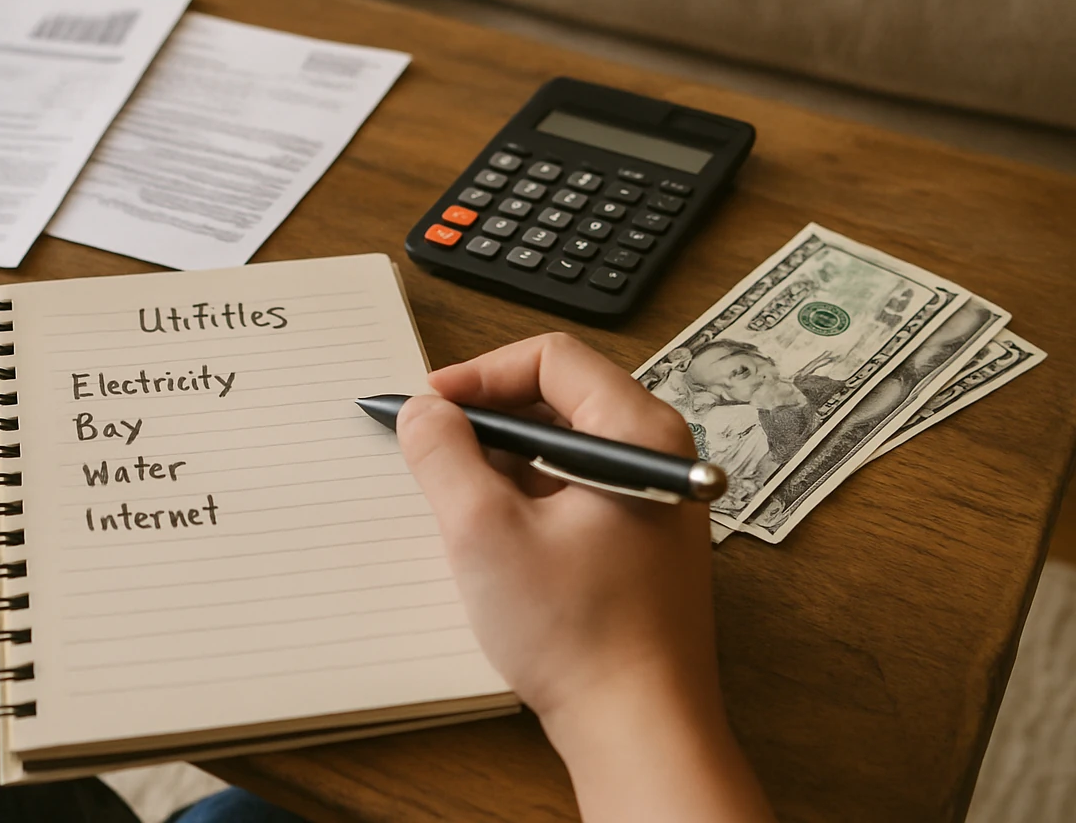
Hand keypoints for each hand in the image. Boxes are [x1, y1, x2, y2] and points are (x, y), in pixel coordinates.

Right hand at [397, 333, 772, 822]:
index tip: (433, 407)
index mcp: (639, 432)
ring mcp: (651, 498)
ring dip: (503, 460)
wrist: (639, 726)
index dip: (480, 374)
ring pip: (562, 445)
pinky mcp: (638, 537)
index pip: (551, 357)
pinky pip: (574, 487)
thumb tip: (425, 413)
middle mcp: (657, 454)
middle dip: (487, 417)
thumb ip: (443, 455)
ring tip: (458, 499)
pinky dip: (526, 494)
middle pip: (558, 396)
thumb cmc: (582, 636)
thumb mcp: (484, 531)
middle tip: (435, 448)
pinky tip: (493, 536)